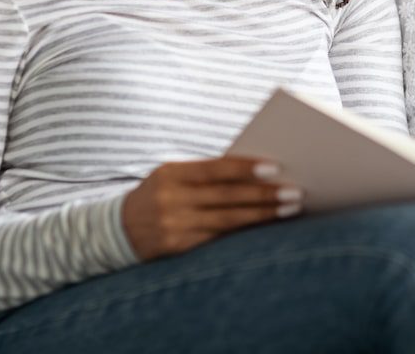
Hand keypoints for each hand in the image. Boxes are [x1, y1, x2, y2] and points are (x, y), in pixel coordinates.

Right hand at [121, 157, 301, 259]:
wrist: (118, 231)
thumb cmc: (159, 194)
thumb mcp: (172, 176)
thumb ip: (206, 174)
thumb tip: (257, 171)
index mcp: (170, 173)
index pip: (213, 168)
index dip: (244, 168)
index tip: (275, 167)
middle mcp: (170, 199)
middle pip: (226, 197)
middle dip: (264, 194)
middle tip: (296, 192)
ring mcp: (174, 226)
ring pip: (227, 220)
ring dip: (262, 215)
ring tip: (290, 208)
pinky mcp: (178, 248)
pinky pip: (220, 238)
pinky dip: (245, 230)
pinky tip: (266, 226)